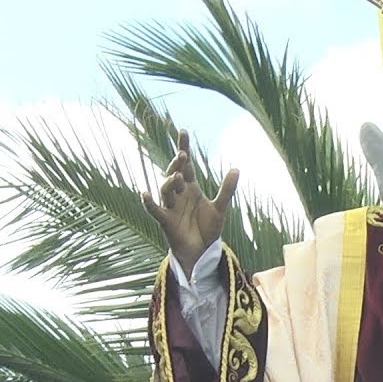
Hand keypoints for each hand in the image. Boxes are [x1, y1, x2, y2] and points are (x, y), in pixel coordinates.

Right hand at [141, 130, 239, 274]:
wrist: (201, 251)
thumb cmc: (207, 228)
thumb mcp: (220, 207)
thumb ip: (227, 189)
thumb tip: (236, 168)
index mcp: (191, 187)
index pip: (187, 164)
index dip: (183, 147)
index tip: (182, 130)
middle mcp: (179, 194)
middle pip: (174, 173)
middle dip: (177, 163)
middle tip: (183, 155)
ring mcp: (170, 206)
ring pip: (166, 190)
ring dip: (170, 182)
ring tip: (177, 175)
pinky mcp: (165, 221)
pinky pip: (155, 210)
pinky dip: (150, 202)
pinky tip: (146, 193)